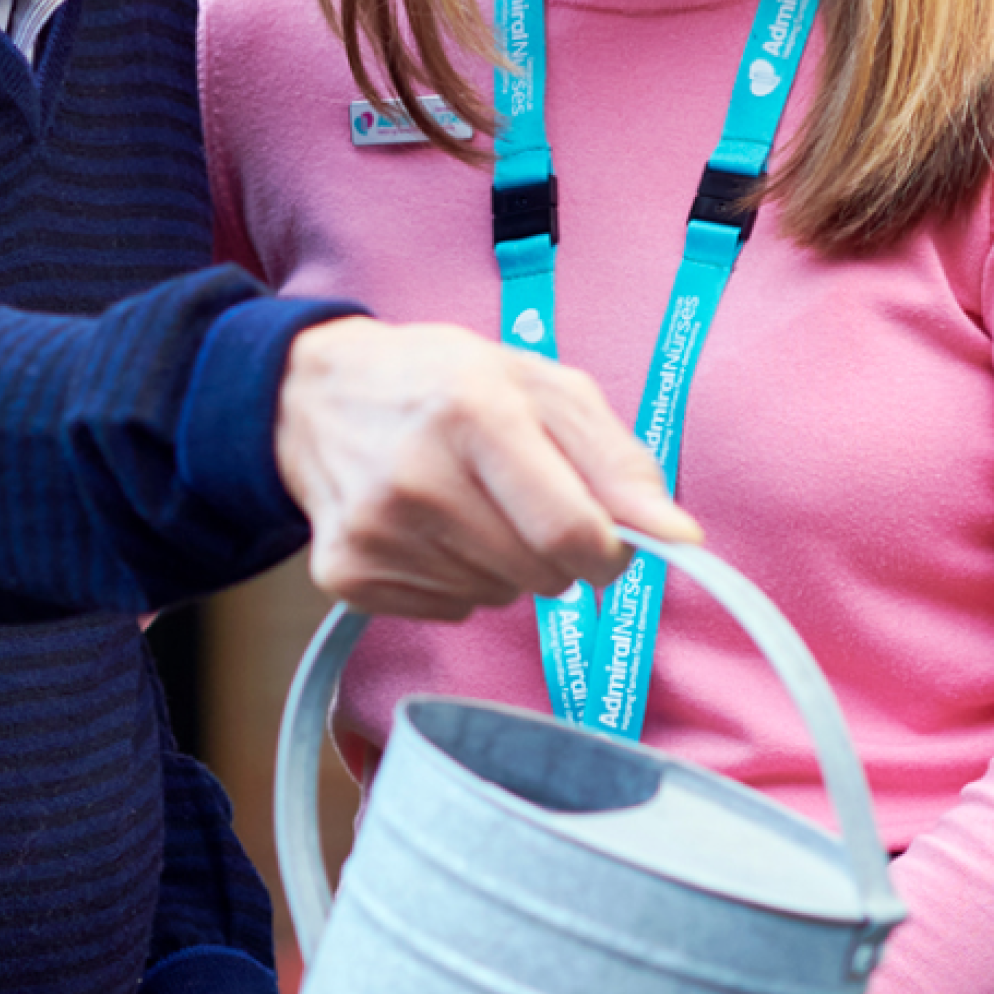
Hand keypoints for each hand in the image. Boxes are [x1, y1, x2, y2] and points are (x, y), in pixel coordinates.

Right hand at [273, 318, 698, 617]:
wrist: (314, 393)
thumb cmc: (444, 382)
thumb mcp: (540, 386)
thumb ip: (618, 460)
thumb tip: (680, 538)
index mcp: (474, 412)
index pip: (571, 533)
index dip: (609, 552)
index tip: (606, 539)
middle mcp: (416, 476)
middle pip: (541, 575)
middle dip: (554, 552)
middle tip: (519, 498)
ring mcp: (374, 531)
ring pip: (497, 597)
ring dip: (502, 564)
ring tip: (463, 503)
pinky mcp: (345, 574)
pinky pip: (449, 611)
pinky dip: (455, 580)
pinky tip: (426, 528)